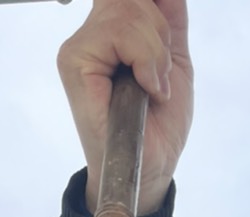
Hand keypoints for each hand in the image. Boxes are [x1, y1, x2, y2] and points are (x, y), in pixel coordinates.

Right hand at [57, 0, 193, 214]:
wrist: (152, 168)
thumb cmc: (158, 126)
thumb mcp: (173, 61)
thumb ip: (169, 20)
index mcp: (111, 32)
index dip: (158, 16)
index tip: (166, 54)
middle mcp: (90, 36)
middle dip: (160, 35)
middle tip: (159, 78)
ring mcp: (79, 49)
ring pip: (126, 10)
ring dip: (155, 52)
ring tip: (152, 87)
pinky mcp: (75, 63)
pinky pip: (117, 31)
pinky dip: (145, 60)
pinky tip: (146, 89)